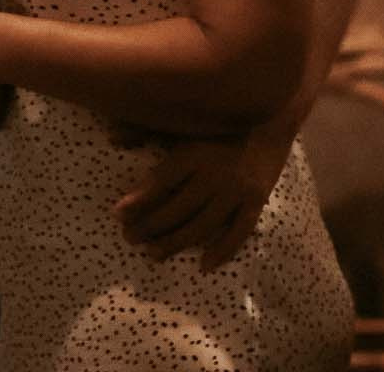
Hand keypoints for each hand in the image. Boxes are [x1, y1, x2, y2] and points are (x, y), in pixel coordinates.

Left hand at [114, 125, 290, 268]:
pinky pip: (238, 232)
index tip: (118, 214)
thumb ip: (147, 129)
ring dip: (177, 242)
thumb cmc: (217, 119)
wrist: (270, 118)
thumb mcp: (182, 120)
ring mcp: (237, 192)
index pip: (160, 182)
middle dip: (151, 226)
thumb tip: (113, 138)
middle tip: (129, 239)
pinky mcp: (256, 202)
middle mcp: (214, 175)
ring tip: (154, 254)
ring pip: (203, 225)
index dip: (139, 200)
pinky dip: (222, 251)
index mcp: (193, 153)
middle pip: (178, 209)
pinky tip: (204, 265)